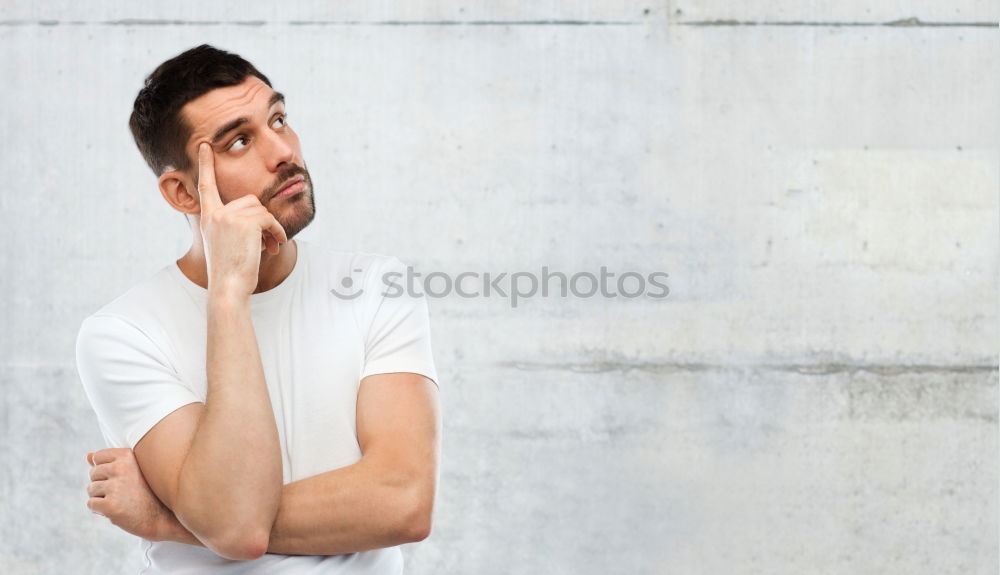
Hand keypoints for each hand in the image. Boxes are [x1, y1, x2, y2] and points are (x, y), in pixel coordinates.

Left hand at [86, 448, 173, 541]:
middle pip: (93, 473)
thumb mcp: (132, 471)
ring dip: (101, 497)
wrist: (161, 517)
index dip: (105, 469)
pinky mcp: (110, 506)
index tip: (121, 477)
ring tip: (122, 501)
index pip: (98, 456)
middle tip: (123, 492)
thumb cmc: (146, 492)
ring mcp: (115, 487)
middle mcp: (121, 468)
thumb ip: (109, 462)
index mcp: (127, 456)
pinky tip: (117, 510)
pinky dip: (100, 510)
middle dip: (103, 484)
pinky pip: (91, 504)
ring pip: (90, 489)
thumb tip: (88, 455)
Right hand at [197, 142, 287, 295]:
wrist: (228, 287)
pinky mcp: (244, 222)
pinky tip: (275, 246)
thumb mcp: (229, 243)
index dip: (206, 165)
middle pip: (250, 200)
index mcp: (208, 218)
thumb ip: (237, 224)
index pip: (206, 186)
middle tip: (269, 241)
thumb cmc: (231, 271)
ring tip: (272, 246)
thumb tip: (261, 215)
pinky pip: (269, 219)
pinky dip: (277, 232)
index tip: (204, 146)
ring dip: (272, 228)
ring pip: (261, 209)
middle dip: (263, 220)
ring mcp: (228, 217)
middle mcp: (215, 214)